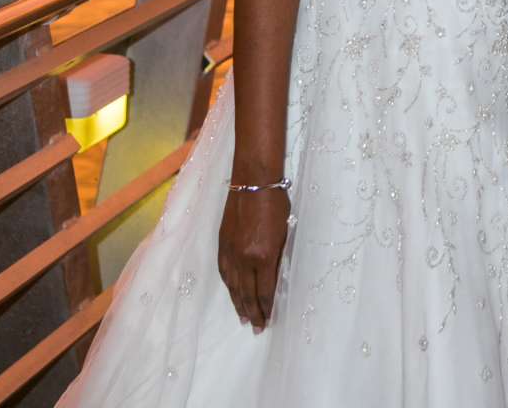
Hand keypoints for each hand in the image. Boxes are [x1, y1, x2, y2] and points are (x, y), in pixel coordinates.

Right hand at [217, 186, 290, 330]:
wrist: (253, 179)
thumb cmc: (276, 201)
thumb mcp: (285, 230)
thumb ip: (278, 256)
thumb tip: (275, 277)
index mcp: (264, 255)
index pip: (265, 290)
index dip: (267, 307)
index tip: (269, 319)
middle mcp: (245, 258)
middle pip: (248, 293)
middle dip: (253, 312)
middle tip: (257, 328)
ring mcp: (231, 252)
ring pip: (233, 286)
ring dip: (239, 304)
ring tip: (244, 318)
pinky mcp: (222, 244)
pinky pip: (224, 272)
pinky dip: (228, 286)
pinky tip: (232, 293)